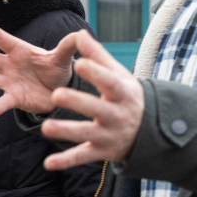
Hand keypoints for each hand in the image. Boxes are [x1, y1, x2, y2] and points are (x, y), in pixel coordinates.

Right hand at [0, 19, 77, 116]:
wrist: (59, 92)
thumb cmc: (57, 70)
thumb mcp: (63, 58)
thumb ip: (68, 46)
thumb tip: (81, 34)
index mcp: (21, 51)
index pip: (4, 39)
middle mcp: (10, 65)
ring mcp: (9, 82)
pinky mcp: (13, 98)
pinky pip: (2, 103)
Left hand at [38, 31, 144, 169]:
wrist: (150, 133)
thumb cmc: (126, 97)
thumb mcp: (119, 75)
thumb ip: (98, 56)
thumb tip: (79, 33)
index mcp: (122, 92)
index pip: (109, 82)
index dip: (95, 73)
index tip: (79, 63)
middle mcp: (117, 115)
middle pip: (96, 108)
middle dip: (77, 102)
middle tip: (56, 94)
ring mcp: (109, 135)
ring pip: (86, 133)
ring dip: (66, 131)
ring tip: (46, 127)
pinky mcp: (101, 152)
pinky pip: (82, 156)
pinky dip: (65, 161)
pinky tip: (48, 163)